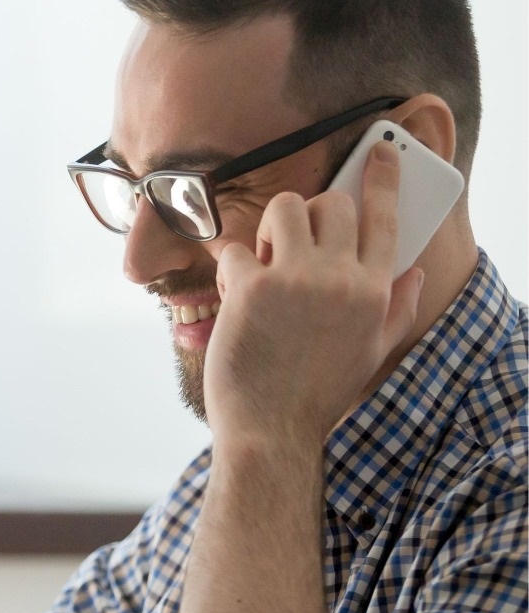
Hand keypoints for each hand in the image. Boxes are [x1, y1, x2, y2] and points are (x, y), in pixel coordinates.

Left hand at [208, 141, 423, 447]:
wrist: (271, 429)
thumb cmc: (316, 395)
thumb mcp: (370, 353)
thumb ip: (396, 309)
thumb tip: (413, 273)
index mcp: (373, 290)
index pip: (385, 217)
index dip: (383, 178)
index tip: (382, 151)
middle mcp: (340, 277)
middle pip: (332, 203)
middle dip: (308, 213)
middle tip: (289, 246)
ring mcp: (296, 279)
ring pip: (284, 208)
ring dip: (268, 229)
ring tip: (262, 266)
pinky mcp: (253, 288)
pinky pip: (236, 249)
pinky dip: (230, 269)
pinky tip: (233, 300)